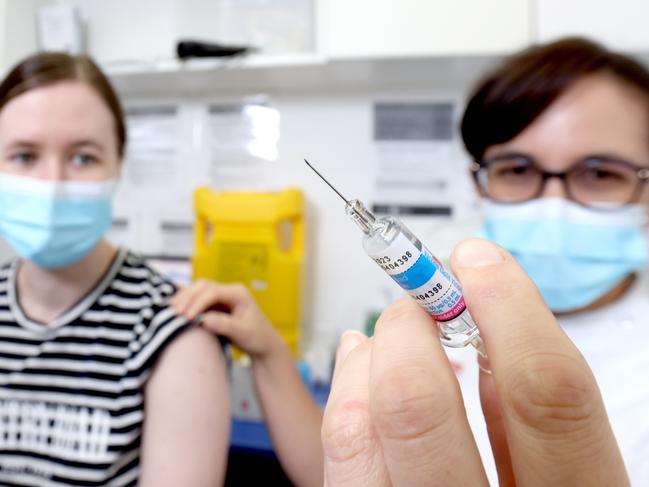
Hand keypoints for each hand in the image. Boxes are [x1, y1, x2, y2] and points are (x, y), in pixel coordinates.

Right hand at [169, 280, 281, 357]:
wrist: (263, 344)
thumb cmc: (256, 338)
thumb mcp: (242, 333)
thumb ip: (224, 325)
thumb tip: (204, 320)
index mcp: (238, 293)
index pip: (213, 292)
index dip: (197, 303)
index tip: (187, 318)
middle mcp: (229, 290)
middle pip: (203, 286)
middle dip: (187, 298)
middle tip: (174, 313)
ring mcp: (222, 296)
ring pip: (198, 289)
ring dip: (184, 298)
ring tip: (170, 310)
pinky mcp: (215, 303)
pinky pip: (197, 297)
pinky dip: (186, 301)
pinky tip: (174, 307)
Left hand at [322, 238, 627, 486]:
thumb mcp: (567, 486)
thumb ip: (531, 419)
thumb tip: (487, 330)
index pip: (548, 395)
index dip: (510, 309)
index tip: (479, 263)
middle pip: (421, 404)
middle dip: (411, 327)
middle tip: (418, 301)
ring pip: (358, 428)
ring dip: (368, 355)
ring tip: (385, 333)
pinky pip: (336, 459)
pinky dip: (344, 400)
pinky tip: (359, 380)